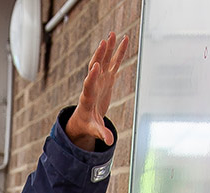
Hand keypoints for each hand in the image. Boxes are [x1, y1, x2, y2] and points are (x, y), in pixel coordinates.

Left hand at [65, 32, 128, 150]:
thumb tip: (108, 141)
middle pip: (95, 68)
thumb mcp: (93, 130)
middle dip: (99, 56)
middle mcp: (92, 86)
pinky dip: (118, 52)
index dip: (92, 76)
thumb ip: (101, 133)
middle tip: (105, 42)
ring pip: (104, 62)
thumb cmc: (87, 125)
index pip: (89, 85)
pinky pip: (113, 63)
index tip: (96, 66)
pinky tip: (125, 40)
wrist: (84, 119)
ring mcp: (100, 80)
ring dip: (108, 49)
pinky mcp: (106, 79)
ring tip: (113, 35)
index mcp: (87, 98)